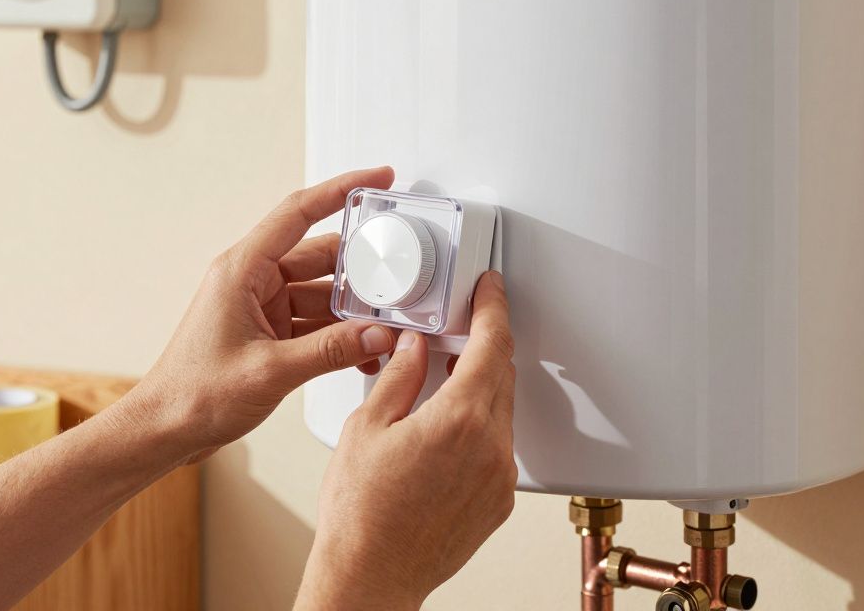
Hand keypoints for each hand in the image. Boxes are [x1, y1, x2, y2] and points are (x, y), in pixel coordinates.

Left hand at [127, 166, 400, 461]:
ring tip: (387, 322)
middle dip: (361, 266)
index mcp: (241, 271)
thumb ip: (331, 351)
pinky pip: (314, 323)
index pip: (298, 213)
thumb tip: (377, 335)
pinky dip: (340, 335)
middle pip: (319, 257)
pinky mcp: (268, 335)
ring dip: (353, 309)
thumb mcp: (270, 371)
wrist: (165, 429)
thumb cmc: (193, 395)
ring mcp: (261, 308)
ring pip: (321, 293)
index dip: (340, 190)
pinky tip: (363, 351)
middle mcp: (251, 282)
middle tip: (398, 273)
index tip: (376, 179)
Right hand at [296, 272, 516, 610]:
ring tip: (445, 379)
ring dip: (481, 386)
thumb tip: (415, 347)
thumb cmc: (361, 514)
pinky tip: (446, 427)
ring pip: (502, 410)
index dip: (493, 308)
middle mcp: (490, 447)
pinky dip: (480, 424)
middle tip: (461, 328)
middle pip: (502, 374)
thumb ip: (399, 377)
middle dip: (485, 345)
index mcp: (459, 419)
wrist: (371, 574)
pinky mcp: (497, 501)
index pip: (491, 345)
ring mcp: (499, 477)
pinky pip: (498, 446)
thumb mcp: (367, 427)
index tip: (491, 290)